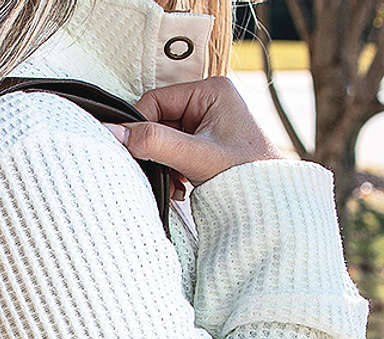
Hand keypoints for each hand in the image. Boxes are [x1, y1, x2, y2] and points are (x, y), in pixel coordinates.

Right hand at [103, 77, 283, 199]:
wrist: (269, 203)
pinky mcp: (204, 144)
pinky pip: (173, 152)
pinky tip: (182, 186)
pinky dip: (171, 171)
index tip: (132, 152)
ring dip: (163, 165)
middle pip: (158, 121)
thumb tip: (114, 133)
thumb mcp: (194, 157)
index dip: (139, 127)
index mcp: (211, 90)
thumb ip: (153, 143)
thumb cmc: (245, 176)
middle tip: (161, 173)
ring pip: (163, 140)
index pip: (156, 101)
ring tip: (177, 183)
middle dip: (155, 150)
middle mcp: (208, 101)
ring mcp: (206, 123)